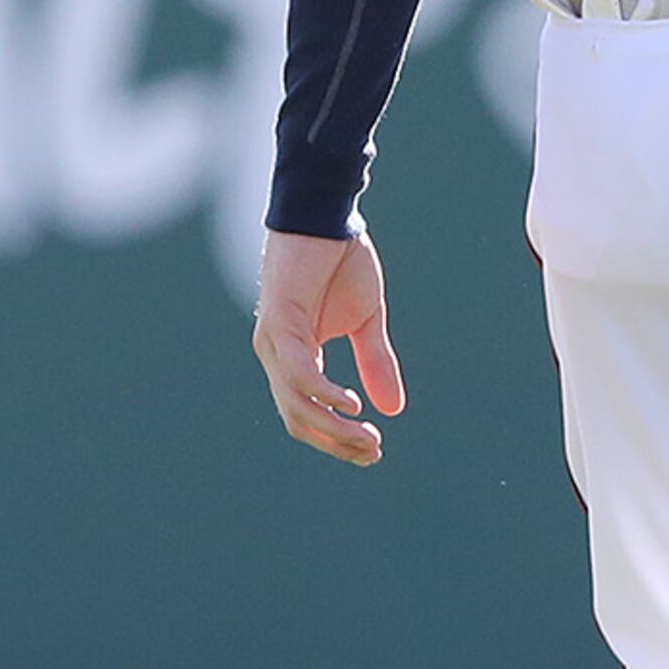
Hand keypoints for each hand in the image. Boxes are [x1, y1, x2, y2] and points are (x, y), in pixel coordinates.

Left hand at [252, 226, 404, 467]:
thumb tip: (394, 410)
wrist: (328, 215)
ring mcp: (274, 341)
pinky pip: (300, 373)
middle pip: (299, 420)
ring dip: (335, 428)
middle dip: (338, 443)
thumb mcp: (366, 321)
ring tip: (369, 436)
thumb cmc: (340, 261)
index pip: (307, 415)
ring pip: (297, 404)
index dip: (338, 441)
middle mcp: (277, 356)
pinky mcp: (280, 322)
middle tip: (374, 452)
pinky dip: (324, 394)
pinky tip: (351, 405)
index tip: (374, 453)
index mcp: (295, 357)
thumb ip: (375, 363)